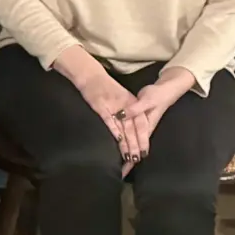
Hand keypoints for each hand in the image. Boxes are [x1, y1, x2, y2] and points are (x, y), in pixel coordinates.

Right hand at [57, 48, 140, 170]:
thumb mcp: (120, 97)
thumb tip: (128, 129)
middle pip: (134, 129)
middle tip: (136, 160)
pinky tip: (119, 140)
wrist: (91, 74)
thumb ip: (126, 111)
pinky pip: (110, 121)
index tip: (144, 154)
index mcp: (133, 104)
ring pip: (124, 128)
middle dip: (136, 146)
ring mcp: (114, 106)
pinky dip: (115, 130)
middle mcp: (127, 106)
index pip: (142, 125)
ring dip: (127, 143)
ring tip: (129, 157)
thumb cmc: (104, 86)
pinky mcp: (102, 106)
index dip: (143, 140)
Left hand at [123, 67, 195, 165]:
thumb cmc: (157, 95)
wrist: (166, 90)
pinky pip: (132, 135)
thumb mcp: (146, 101)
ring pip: (134, 144)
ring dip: (129, 154)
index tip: (125, 170)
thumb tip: (121, 116)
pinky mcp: (139, 122)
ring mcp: (142, 127)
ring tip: (122, 166)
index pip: (137, 147)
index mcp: (146, 127)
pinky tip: (123, 147)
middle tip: (121, 173)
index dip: (132, 159)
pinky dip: (128, 142)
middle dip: (130, 162)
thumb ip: (134, 109)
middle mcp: (144, 130)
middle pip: (136, 149)